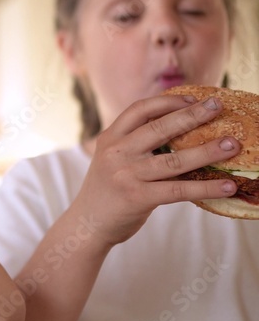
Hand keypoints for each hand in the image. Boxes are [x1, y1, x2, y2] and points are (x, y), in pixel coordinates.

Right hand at [72, 93, 239, 245]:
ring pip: (174, 160)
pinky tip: (226, 186)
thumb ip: (134, 143)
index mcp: (110, 138)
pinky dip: (206, 188)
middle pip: (159, 128)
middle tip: (217, 106)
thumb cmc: (108, 188)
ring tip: (232, 145)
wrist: (88, 222)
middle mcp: (116, 152)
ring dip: (207, 152)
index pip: (140, 110)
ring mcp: (126, 175)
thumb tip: (178, 127)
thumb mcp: (111, 157)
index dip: (168, 102)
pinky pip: (178, 191)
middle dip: (192, 116)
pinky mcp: (138, 198)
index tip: (193, 98)